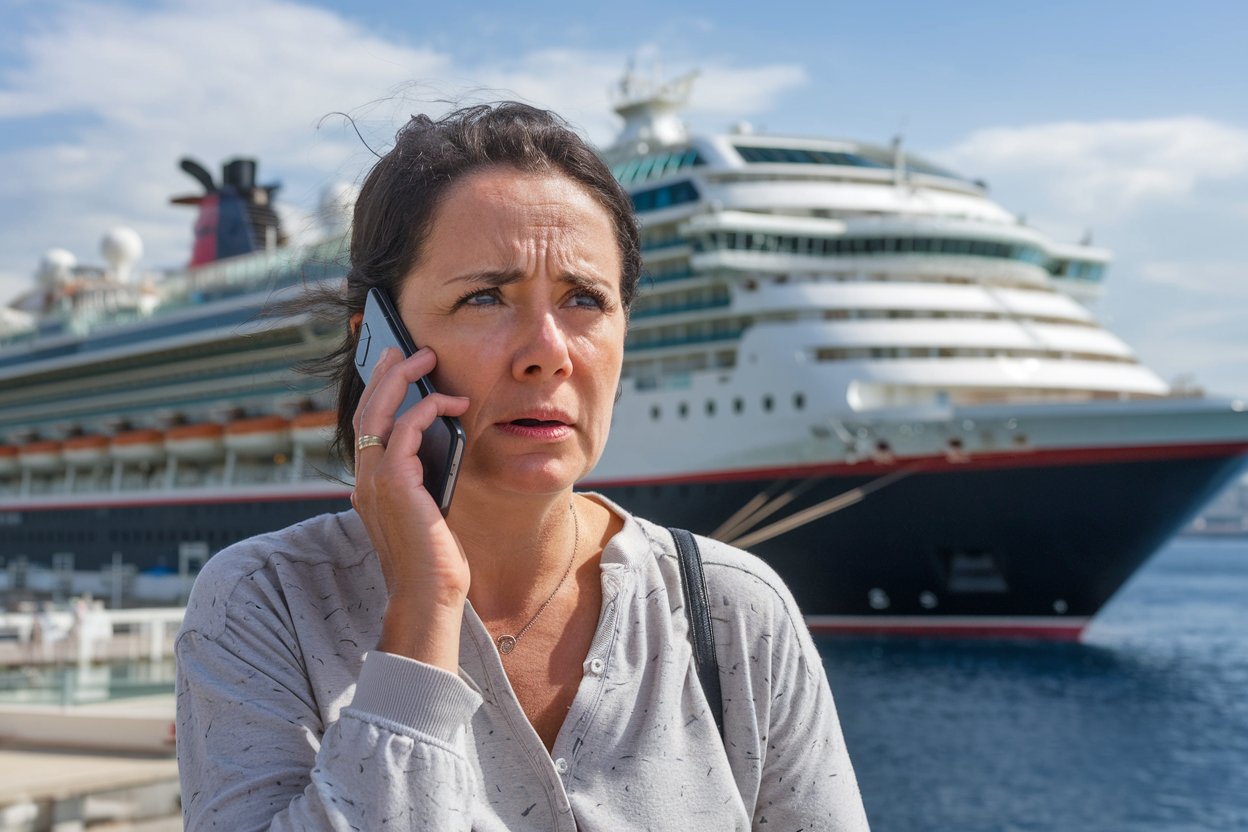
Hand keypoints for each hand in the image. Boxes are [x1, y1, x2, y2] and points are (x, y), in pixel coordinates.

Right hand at [352, 347, 471, 670]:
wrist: (428, 597)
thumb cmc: (432, 561)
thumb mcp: (423, 513)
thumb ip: (417, 486)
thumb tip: (425, 459)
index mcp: (369, 484)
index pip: (364, 426)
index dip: (374, 392)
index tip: (389, 364)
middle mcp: (364, 479)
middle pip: (365, 410)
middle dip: (384, 373)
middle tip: (403, 347)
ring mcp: (374, 482)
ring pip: (378, 412)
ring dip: (402, 380)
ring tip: (425, 358)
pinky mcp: (394, 485)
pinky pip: (404, 432)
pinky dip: (426, 410)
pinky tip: (449, 402)